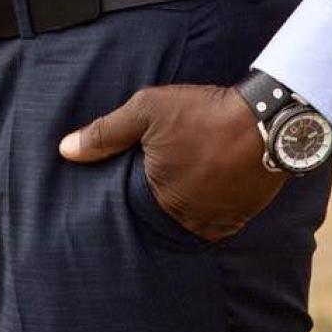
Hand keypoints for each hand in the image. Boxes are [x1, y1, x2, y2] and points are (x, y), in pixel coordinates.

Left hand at [59, 83, 284, 240]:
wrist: (267, 118)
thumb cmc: (203, 113)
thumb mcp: (147, 112)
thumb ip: (105, 133)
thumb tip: (64, 151)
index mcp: (160, 197)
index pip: (140, 200)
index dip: (145, 179)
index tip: (155, 162)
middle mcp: (189, 217)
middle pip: (169, 210)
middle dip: (171, 190)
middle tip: (181, 165)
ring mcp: (219, 219)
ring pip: (196, 217)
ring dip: (195, 200)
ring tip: (199, 173)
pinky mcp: (244, 214)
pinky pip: (223, 218)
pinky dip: (218, 204)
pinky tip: (218, 181)